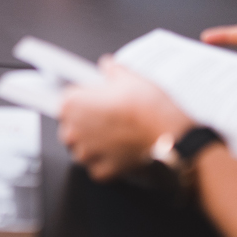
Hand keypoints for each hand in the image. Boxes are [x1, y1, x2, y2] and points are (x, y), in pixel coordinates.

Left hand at [58, 59, 192, 180]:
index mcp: (74, 104)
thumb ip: (113, 71)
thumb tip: (109, 66)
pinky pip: (96, 168)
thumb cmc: (150, 108)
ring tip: (112, 134)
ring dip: (92, 144)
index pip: (66, 101)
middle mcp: (76, 130)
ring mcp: (88, 152)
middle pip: (70, 127)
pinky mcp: (103, 170)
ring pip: (80, 150)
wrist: (170, 134)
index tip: (91, 100)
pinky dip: (105, 162)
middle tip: (105, 116)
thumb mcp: (130, 78)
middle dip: (84, 123)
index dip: (82, 100)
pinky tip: (118, 151)